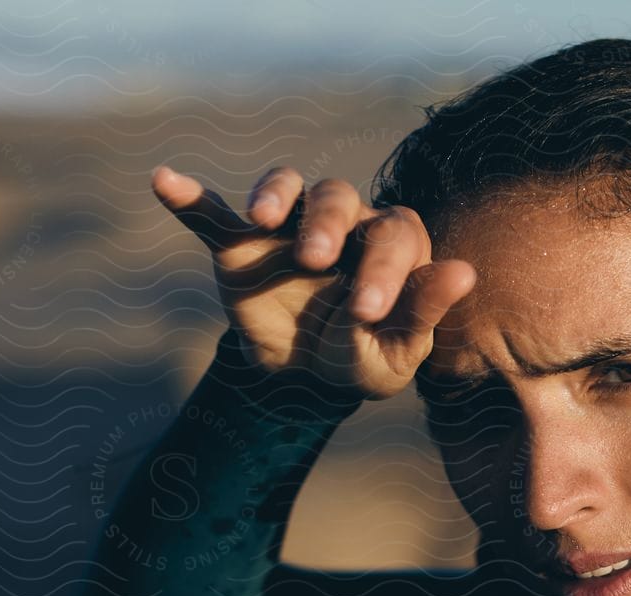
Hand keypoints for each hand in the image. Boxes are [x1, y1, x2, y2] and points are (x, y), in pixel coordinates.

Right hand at [152, 164, 476, 403]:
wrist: (302, 379)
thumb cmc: (361, 359)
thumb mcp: (395, 353)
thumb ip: (425, 313)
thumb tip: (465, 271)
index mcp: (389, 244)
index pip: (395, 234)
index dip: (385, 266)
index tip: (367, 311)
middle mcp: (343, 222)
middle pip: (338, 197)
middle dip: (327, 224)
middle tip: (314, 260)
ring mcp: (288, 228)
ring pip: (288, 188)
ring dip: (274, 193)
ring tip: (261, 217)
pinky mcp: (240, 244)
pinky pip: (214, 214)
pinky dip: (189, 197)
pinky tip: (164, 181)